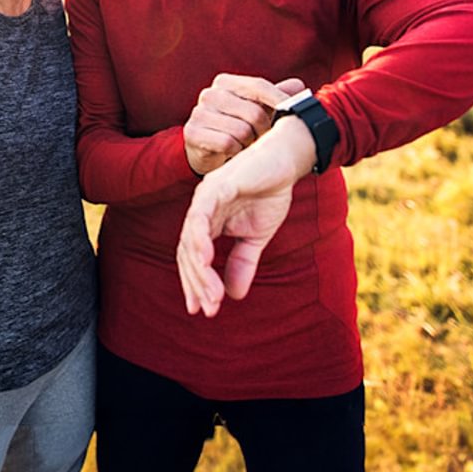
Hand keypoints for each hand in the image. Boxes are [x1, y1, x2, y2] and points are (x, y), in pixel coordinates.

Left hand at [176, 115, 316, 316]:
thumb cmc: (269, 193)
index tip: (201, 310)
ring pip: (190, 238)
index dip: (195, 284)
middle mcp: (199, 211)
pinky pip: (201, 215)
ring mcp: (204, 198)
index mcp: (206, 222)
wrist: (286, 161)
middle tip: (208, 308)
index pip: (192, 258)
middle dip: (196, 283)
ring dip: (199, 269)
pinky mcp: (216, 187)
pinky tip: (205, 259)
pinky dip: (199, 237)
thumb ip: (243, 262)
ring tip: (211, 294)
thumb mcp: (256, 237)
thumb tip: (234, 296)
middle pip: (186, 253)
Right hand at [182, 75, 305, 174]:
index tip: (293, 111)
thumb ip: (275, 96)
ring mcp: (198, 113)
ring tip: (245, 144)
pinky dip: (235, 151)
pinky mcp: (192, 133)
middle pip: (253, 112)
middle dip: (263, 129)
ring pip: (242, 130)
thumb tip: (298, 85)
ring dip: (249, 143)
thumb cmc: (236, 126)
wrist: (207, 151)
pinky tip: (232, 151)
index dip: (279, 99)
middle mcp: (209, 94)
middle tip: (261, 136)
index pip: (258, 86)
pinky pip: (227, 144)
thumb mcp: (257, 109)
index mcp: (225, 83)